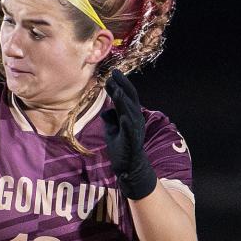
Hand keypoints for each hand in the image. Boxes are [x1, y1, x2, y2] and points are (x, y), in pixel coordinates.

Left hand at [101, 70, 157, 200]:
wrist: (128, 167)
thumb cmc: (121, 148)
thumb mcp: (112, 130)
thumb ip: (110, 119)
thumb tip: (105, 111)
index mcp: (130, 116)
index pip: (125, 96)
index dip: (118, 86)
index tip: (109, 76)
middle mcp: (135, 120)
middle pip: (130, 98)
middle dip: (122, 85)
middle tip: (113, 73)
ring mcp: (134, 130)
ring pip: (130, 111)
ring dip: (123, 100)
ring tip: (115, 89)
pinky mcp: (132, 142)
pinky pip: (130, 131)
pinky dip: (126, 123)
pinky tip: (122, 116)